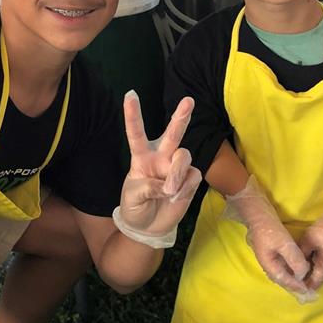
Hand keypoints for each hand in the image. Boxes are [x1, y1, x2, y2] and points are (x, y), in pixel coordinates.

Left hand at [117, 91, 200, 245]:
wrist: (148, 228)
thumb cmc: (135, 207)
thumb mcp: (131, 197)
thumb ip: (147, 187)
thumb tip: (167, 184)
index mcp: (141, 157)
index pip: (136, 133)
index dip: (133, 115)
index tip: (130, 94)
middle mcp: (161, 157)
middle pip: (172, 133)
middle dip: (181, 116)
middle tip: (189, 100)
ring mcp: (176, 167)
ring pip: (184, 156)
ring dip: (176, 173)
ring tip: (169, 191)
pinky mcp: (190, 179)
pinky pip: (193, 176)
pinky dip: (184, 188)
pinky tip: (175, 198)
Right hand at [224, 175, 313, 298]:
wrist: (257, 212)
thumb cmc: (269, 228)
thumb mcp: (284, 244)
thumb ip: (294, 260)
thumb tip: (302, 274)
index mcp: (268, 265)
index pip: (284, 281)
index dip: (296, 286)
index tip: (308, 292)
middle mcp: (268, 263)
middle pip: (282, 278)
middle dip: (295, 285)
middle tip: (308, 291)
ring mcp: (269, 257)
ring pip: (283, 272)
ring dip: (293, 277)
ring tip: (306, 281)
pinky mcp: (272, 250)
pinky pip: (283, 264)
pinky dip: (291, 268)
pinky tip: (299, 267)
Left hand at [299, 192, 322, 290]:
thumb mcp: (310, 239)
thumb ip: (301, 252)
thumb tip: (293, 264)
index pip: (313, 285)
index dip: (302, 288)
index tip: (290, 288)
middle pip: (315, 279)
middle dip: (302, 279)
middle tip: (288, 277)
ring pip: (317, 270)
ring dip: (307, 271)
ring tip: (292, 269)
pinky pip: (320, 263)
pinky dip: (311, 264)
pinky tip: (303, 258)